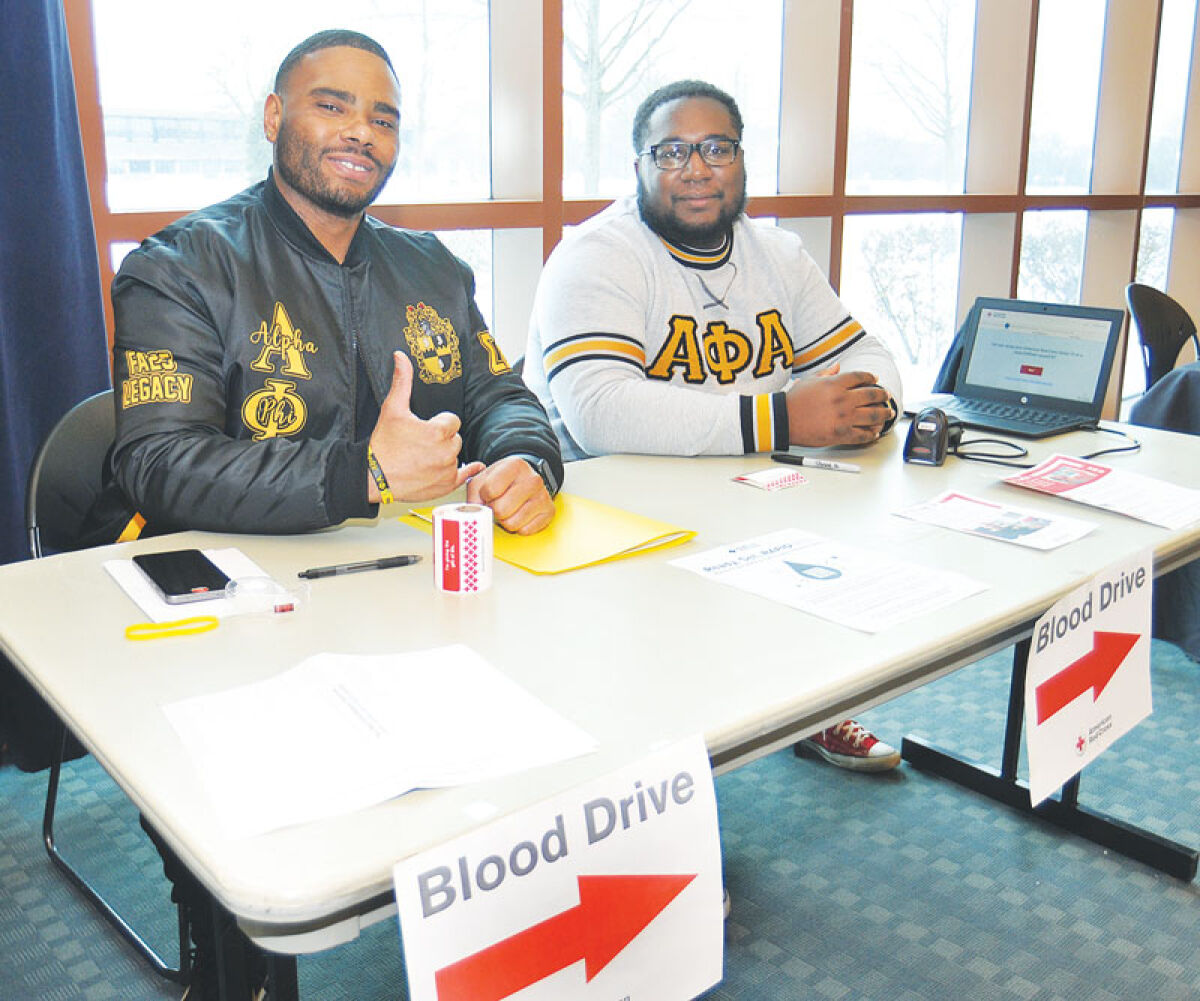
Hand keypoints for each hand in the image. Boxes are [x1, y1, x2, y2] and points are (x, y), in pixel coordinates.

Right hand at [367, 352, 483, 501]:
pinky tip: (474, 466)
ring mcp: (447, 470)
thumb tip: (401, 357)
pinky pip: (464, 475)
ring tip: (425, 457)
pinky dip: (467, 471)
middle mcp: (446, 452)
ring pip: (456, 455)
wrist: (373, 475)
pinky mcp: (445, 485)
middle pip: (455, 438)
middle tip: (422, 443)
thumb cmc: (382, 445)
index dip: (439, 422)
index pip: (452, 421)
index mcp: (438, 432)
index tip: (425, 428)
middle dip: (442, 438)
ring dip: (446, 454)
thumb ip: (402, 381)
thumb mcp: (392, 409)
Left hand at [466, 456, 555, 534]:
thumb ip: (474, 494)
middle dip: (495, 511)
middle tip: (498, 505)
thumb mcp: (483, 479)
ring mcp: (543, 495)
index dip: (485, 497)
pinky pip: (525, 531)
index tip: (489, 494)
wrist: (525, 480)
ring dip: (506, 521)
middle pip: (501, 510)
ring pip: (512, 523)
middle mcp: (533, 479)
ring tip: (509, 510)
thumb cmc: (502, 481)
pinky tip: (520, 515)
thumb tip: (472, 514)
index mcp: (515, 466)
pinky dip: (519, 527)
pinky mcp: (549, 511)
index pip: (490, 490)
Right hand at [784, 369, 892, 445]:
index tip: (875, 379)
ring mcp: (844, 418)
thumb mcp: (809, 381)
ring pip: (872, 415)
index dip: (871, 377)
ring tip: (887, 413)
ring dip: (883, 414)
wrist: (782, 420)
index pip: (860, 377)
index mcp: (835, 384)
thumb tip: (838, 366)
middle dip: (883, 395)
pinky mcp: (841, 434)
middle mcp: (843, 400)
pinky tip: (874, 433)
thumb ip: (826, 373)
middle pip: (872, 395)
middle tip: (887, 396)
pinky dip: (871, 434)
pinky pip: (862, 435)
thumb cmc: (794, 400)